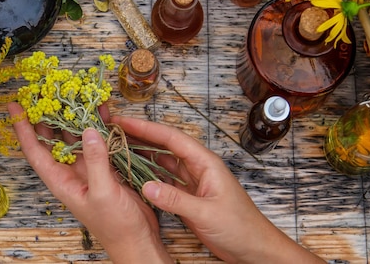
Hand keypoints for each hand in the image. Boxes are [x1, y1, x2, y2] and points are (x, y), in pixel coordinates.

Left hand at [8, 103, 172, 263]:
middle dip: (48, 116)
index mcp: (61, 181)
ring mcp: (89, 169)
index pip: (35, 151)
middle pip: (54, 139)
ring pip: (77, 137)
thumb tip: (89, 131)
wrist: (137, 240)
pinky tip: (101, 109)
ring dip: (75, 117)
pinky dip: (100, 125)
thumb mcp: (103, 193)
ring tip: (72, 92)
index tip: (15, 106)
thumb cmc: (115, 226)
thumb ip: (95, 162)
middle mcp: (71, 172)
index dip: (23, 128)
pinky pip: (100, 141)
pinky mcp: (107, 167)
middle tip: (45, 91)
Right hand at [112, 115, 324, 263]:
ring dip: (142, 154)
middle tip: (115, 129)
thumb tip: (146, 185)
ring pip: (163, 162)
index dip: (146, 128)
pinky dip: (149, 175)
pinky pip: (165, 180)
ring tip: (119, 146)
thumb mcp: (206, 213)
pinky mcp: (189, 197)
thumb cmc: (240, 227)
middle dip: (141, 135)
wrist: (254, 248)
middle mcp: (197, 168)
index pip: (171, 138)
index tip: (124, 122)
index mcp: (205, 163)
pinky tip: (134, 173)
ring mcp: (192, 182)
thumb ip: (176, 200)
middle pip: (165, 145)